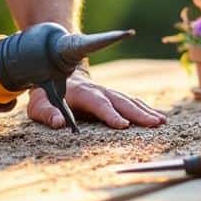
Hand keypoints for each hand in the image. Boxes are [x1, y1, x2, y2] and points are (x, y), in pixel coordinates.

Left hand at [27, 69, 167, 129]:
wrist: (53, 74)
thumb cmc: (46, 96)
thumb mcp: (39, 107)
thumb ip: (48, 114)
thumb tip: (58, 122)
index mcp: (81, 93)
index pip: (99, 104)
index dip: (111, 114)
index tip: (124, 126)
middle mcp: (98, 90)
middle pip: (121, 101)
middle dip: (138, 113)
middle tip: (154, 124)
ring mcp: (107, 92)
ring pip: (129, 100)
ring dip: (146, 111)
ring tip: (161, 122)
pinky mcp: (112, 96)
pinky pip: (131, 102)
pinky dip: (145, 108)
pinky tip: (159, 117)